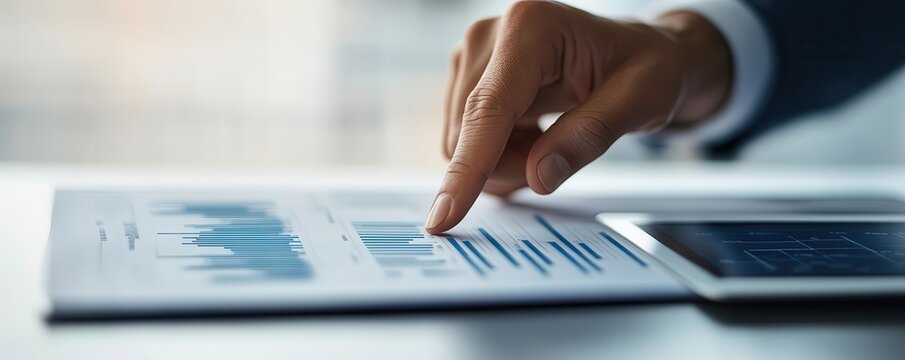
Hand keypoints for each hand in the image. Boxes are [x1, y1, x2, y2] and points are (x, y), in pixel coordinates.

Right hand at [426, 1, 730, 233]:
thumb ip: (590, 136)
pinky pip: (467, 141)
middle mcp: (490, 36)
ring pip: (463, 144)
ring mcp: (473, 56)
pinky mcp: (468, 77)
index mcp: (531, 28)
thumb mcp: (642, 101)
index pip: (488, 109)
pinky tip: (536, 135)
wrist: (644, 55)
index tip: (444, 218)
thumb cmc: (650, 68)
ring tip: (553, 140)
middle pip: (469, 134)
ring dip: (508, 161)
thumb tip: (540, 177)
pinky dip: (502, 154)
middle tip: (562, 155)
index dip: (467, 168)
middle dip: (512, 165)